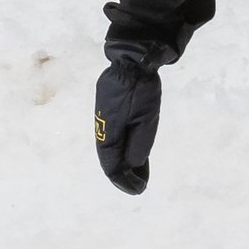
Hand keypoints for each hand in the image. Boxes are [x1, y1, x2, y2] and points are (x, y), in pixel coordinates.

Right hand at [94, 48, 163, 193]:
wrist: (133, 58)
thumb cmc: (141, 89)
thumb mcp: (146, 121)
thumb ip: (139, 145)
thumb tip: (131, 165)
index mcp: (109, 132)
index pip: (112, 164)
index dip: (124, 180)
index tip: (137, 190)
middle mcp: (102, 126)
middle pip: (109, 157)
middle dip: (122, 173)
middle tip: (137, 185)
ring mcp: (104, 116)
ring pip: (111, 145)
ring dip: (121, 160)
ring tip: (136, 171)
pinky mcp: (109, 108)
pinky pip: (113, 134)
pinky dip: (121, 146)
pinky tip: (130, 149)